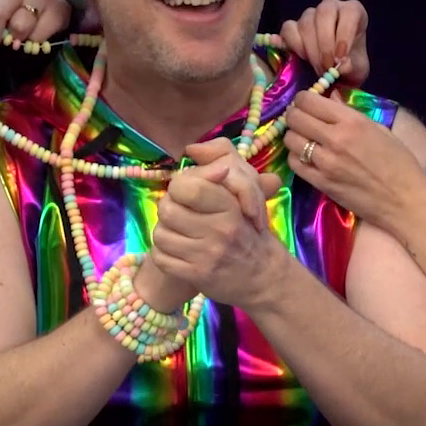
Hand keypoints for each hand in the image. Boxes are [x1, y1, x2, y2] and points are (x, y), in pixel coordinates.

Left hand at [149, 139, 287, 309]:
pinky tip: (179, 252)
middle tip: (182, 214)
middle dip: (170, 209)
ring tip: (181, 234)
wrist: (265, 276)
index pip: (186, 187)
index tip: (189, 194)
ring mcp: (207, 255)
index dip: (179, 187)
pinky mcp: (196, 276)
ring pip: (160, 234)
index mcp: (230, 205)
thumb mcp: (246, 190)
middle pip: (167, 209)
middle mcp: (219, 230)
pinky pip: (160, 258)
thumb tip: (191, 149)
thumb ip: (222, 160)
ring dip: (166, 233)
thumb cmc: (251, 229)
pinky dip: (164, 255)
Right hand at [278, 0, 369, 88]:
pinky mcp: (292, 25)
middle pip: (324, 13)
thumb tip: (342, 65)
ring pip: (306, 23)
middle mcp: (331, 7)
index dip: (345, 34)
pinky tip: (297, 57)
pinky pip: (288, 30)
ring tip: (320, 69)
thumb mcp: (358, 70)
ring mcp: (310, 14)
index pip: (350, 12)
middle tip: (327, 67)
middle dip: (325, 44)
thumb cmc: (351, 64)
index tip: (341, 58)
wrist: (335, 71)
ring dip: (312, 50)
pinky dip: (292, 45)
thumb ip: (352, 67)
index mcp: (353, 11)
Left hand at [283, 90, 425, 233]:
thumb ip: (350, 112)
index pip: (308, 100)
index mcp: (352, 121)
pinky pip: (294, 163)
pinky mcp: (320, 183)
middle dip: (294, 116)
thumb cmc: (399, 162)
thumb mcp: (380, 129)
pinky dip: (296, 157)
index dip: (303, 100)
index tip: (308, 105)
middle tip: (302, 121)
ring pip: (290, 140)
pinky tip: (307, 158)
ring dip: (294, 136)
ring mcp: (325, 162)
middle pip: (294, 118)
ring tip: (305, 140)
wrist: (404, 200)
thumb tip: (330, 97)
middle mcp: (335, 138)